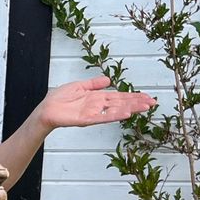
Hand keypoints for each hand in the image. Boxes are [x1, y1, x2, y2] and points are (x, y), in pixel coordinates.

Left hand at [37, 75, 156, 132]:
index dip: (133, 96)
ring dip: (131, 108)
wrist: (46, 108)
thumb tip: (108, 80)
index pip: (119, 97)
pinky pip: (103, 117)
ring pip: (116, 110)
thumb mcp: (79, 86)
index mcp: (97, 98)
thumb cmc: (59, 98)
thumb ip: (94, 84)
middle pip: (122, 103)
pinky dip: (114, 115)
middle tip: (153, 103)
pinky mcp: (87, 119)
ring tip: (145, 107)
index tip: (147, 97)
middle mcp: (98, 106)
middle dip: (137, 103)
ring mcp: (94, 113)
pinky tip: (126, 113)